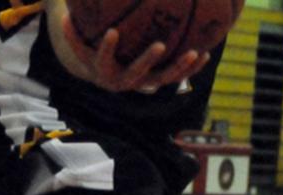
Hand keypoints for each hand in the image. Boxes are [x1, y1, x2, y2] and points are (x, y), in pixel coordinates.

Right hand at [61, 14, 210, 92]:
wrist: (102, 73)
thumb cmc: (91, 46)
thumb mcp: (82, 35)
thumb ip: (76, 22)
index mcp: (100, 68)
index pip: (101, 57)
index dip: (106, 47)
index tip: (111, 32)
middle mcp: (119, 81)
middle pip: (134, 73)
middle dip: (147, 60)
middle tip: (159, 45)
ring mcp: (139, 84)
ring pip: (160, 79)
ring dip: (177, 67)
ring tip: (193, 53)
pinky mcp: (154, 83)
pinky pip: (174, 78)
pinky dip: (189, 68)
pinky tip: (205, 53)